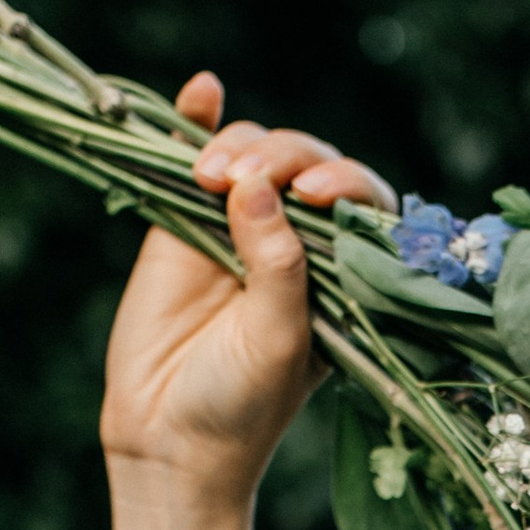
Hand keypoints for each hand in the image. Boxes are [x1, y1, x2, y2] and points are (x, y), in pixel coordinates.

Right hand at [98, 71, 396, 514]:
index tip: (314, 195)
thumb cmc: (242, 406)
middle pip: (307, 165)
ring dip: (239, 145)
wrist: (168, 441)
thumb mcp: (278, 341)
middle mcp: (297, 243)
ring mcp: (239, 227)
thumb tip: (259, 183)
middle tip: (246, 180)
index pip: (362, 205)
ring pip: (253, 154)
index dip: (345, 183)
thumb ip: (277, 265)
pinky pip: (195, 156)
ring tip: (210, 175)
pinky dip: (198, 117)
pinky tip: (200, 89)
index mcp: (342, 275)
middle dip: (285, 158)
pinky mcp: (182, 224)